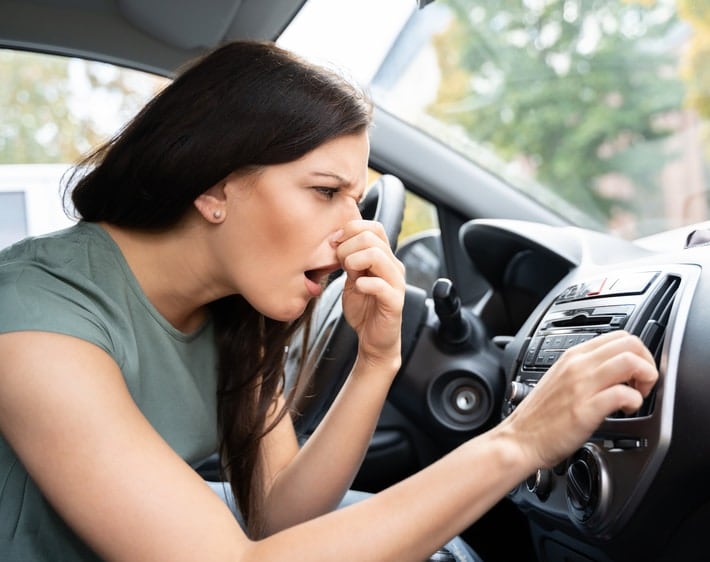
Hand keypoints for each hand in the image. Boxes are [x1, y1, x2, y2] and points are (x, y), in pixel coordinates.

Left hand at [334, 220, 405, 369]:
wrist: (373, 338)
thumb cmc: (363, 309)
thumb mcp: (352, 279)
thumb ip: (349, 260)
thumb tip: (337, 241)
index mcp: (384, 258)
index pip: (374, 227)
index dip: (352, 230)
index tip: (335, 244)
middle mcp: (393, 266)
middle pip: (372, 237)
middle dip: (347, 246)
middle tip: (339, 263)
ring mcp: (396, 283)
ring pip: (377, 255)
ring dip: (354, 261)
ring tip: (349, 275)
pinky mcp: (395, 302)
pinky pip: (381, 285)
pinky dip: (364, 284)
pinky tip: (358, 288)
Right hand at [504, 330, 657, 468]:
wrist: (519, 440)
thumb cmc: (539, 417)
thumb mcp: (560, 380)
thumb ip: (585, 371)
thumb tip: (613, 370)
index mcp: (573, 356)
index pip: (619, 336)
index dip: (637, 352)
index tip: (635, 372)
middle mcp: (577, 365)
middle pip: (630, 344)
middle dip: (647, 362)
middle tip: (641, 383)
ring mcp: (581, 386)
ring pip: (631, 361)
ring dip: (645, 378)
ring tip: (637, 395)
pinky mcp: (585, 409)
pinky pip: (624, 394)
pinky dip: (635, 402)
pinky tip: (626, 411)